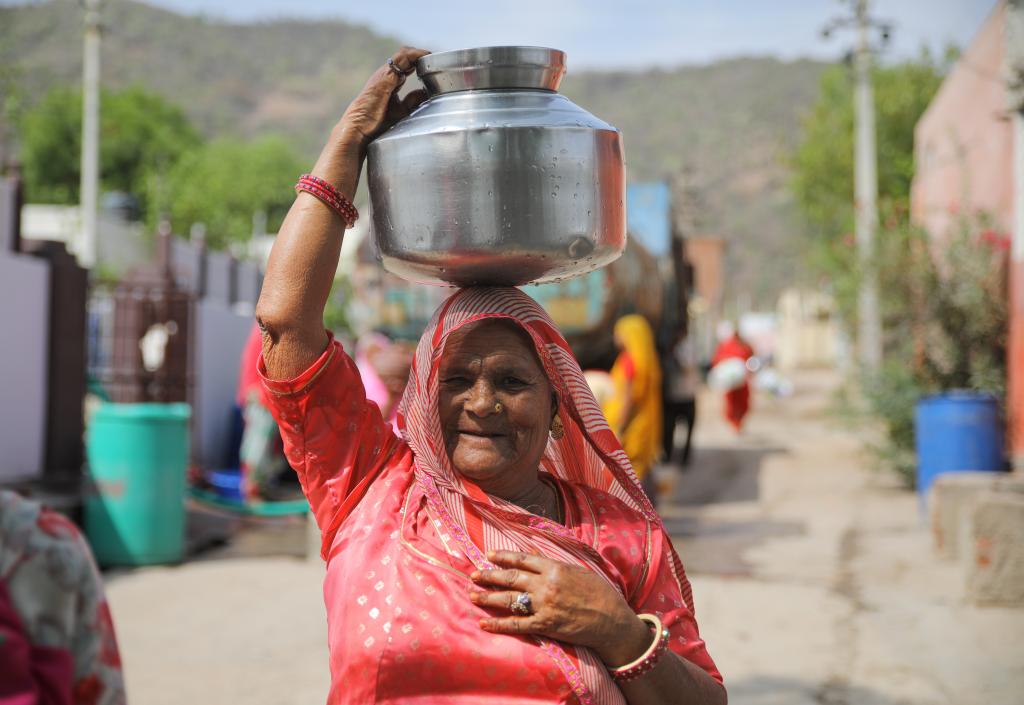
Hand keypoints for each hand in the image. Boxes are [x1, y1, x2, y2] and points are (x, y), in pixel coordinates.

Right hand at [338, 46, 430, 148]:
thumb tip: (426, 92)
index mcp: (389, 81)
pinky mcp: (385, 77)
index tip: (436, 67)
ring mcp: (384, 74)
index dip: (421, 62)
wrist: (358, 129)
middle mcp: (386, 75)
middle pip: (406, 56)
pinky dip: (415, 55)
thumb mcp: (401, 111)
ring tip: (434, 57)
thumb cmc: (375, 124)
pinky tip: (426, 57)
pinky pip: (402, 59)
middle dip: (423, 56)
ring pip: (404, 54)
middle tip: (439, 61)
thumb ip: (412, 101)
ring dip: (421, 53)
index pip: (407, 65)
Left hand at [469, 550, 652, 666]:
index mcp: (555, 568)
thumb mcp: (579, 570)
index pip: (523, 559)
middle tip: (473, 575)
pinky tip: (484, 622)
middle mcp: (545, 585)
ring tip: (472, 595)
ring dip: (488, 597)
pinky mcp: (545, 625)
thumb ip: (556, 567)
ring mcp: (544, 606)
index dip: (504, 556)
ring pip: (509, 600)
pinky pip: (516, 624)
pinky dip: (498, 624)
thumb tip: (538, 562)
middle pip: (511, 578)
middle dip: (489, 575)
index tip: (489, 555)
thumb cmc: (600, 594)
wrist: (612, 621)